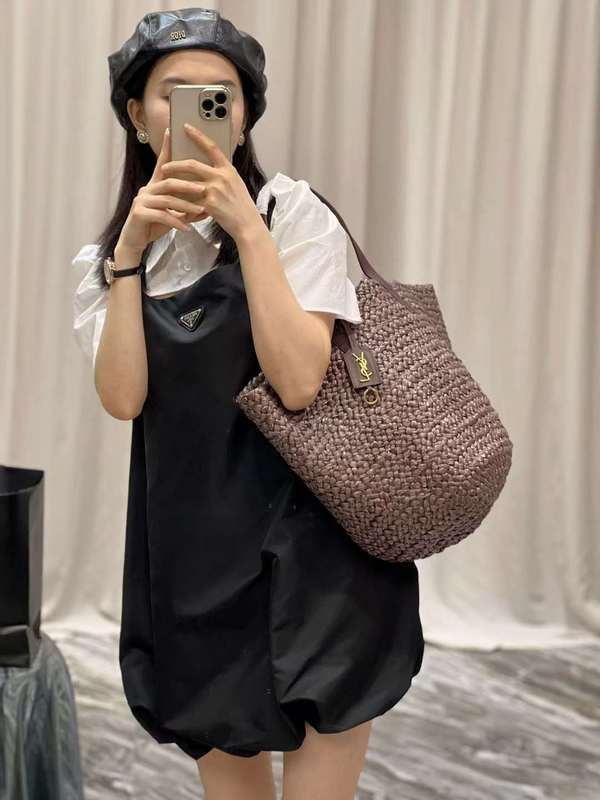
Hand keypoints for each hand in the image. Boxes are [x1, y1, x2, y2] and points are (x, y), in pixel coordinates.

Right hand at [118, 128, 208, 252]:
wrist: (135, 241)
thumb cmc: (154, 225)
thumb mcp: (172, 214)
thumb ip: (184, 207)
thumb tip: (205, 204)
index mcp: (154, 185)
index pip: (162, 163)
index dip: (166, 148)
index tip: (173, 131)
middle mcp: (146, 189)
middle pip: (169, 181)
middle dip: (188, 185)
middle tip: (205, 189)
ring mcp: (141, 201)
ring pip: (167, 199)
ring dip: (186, 205)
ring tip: (201, 211)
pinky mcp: (139, 214)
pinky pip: (161, 215)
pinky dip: (176, 221)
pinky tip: (186, 227)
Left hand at [160, 123, 263, 242]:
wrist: (248, 224)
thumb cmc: (241, 205)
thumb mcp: (236, 183)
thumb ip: (222, 174)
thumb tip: (208, 167)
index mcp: (228, 169)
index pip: (211, 147)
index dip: (198, 136)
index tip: (186, 127)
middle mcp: (221, 176)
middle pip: (192, 164)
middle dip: (175, 164)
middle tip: (165, 165)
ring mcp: (215, 190)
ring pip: (187, 182)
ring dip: (173, 182)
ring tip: (164, 182)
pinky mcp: (210, 204)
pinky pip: (190, 200)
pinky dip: (181, 202)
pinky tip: (173, 203)